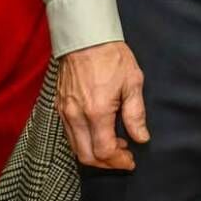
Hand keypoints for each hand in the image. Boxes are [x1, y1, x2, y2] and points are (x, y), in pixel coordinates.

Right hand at [56, 40, 148, 170]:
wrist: (85, 37)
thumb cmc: (111, 56)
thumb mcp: (132, 82)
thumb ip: (135, 114)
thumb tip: (141, 138)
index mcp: (97, 112)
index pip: (105, 151)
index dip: (119, 161)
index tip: (131, 160)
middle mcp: (76, 117)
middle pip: (86, 156)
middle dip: (106, 164)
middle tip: (123, 157)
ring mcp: (65, 112)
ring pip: (75, 148)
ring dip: (94, 154)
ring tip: (115, 145)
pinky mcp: (59, 107)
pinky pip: (69, 134)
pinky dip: (83, 142)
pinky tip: (99, 132)